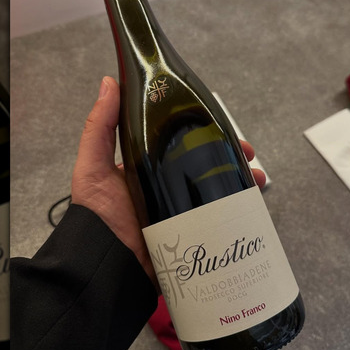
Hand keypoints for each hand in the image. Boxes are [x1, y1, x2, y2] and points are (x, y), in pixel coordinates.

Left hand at [71, 76, 264, 285]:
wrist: (105, 267)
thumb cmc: (98, 214)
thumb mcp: (93, 166)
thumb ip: (100, 126)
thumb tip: (110, 82)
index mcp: (145, 169)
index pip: (180, 144)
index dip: (204, 134)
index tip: (225, 127)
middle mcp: (164, 188)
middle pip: (204, 166)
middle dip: (230, 159)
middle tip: (249, 156)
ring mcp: (179, 212)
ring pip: (217, 192)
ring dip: (240, 183)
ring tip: (256, 180)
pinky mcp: (191, 235)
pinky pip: (218, 220)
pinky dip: (237, 212)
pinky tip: (251, 206)